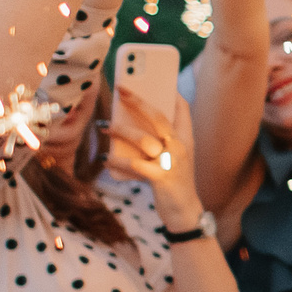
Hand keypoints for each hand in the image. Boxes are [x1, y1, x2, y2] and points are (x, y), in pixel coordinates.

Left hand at [106, 87, 202, 228]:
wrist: (185, 213)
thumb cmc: (174, 183)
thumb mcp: (173, 159)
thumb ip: (159, 142)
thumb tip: (128, 125)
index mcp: (185, 140)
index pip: (182, 109)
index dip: (171, 92)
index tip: (157, 78)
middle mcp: (180, 148)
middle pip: (159, 117)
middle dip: (138, 101)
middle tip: (121, 89)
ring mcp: (171, 162)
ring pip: (143, 139)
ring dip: (121, 130)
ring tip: (106, 127)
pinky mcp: (161, 178)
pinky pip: (134, 164)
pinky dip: (117, 161)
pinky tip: (106, 159)